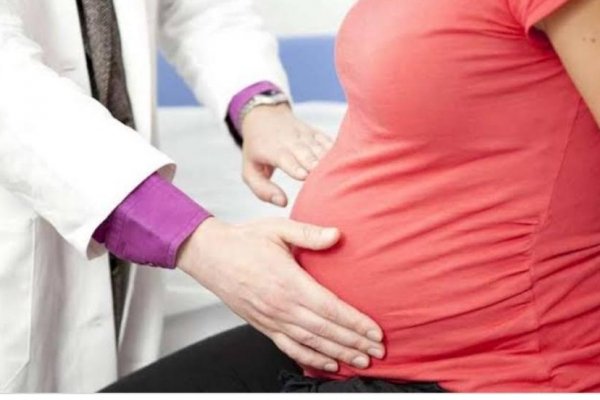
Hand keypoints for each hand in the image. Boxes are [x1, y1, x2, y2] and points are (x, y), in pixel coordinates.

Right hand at [177, 217, 384, 371]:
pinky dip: (310, 359)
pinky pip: (290, 347)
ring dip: (338, 354)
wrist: (210, 256)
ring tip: (360, 361)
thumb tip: (337, 234)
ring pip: (311, 343)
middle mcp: (282, 306)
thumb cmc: (244, 241)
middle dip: (354, 342)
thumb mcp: (278, 229)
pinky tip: (327, 364)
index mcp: (289, 282)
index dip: (355, 322)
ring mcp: (271, 319)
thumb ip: (309, 233)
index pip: (330, 308)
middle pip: (325, 330)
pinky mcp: (263, 326)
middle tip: (378, 352)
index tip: (375, 332)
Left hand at [241, 104, 333, 206]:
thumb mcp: (250, 170)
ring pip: (319, 147)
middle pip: (306, 153)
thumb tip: (283, 202)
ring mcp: (305, 135)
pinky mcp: (316, 133)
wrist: (264, 116)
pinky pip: (329, 141)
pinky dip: (337, 151)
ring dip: (330, 160)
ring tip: (341, 173)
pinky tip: (348, 162)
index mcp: (271, 150)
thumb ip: (262, 190)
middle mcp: (290, 140)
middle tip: (326, 178)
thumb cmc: (257, 150)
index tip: (304, 176)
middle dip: (316, 164)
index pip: (285, 158)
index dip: (295, 167)